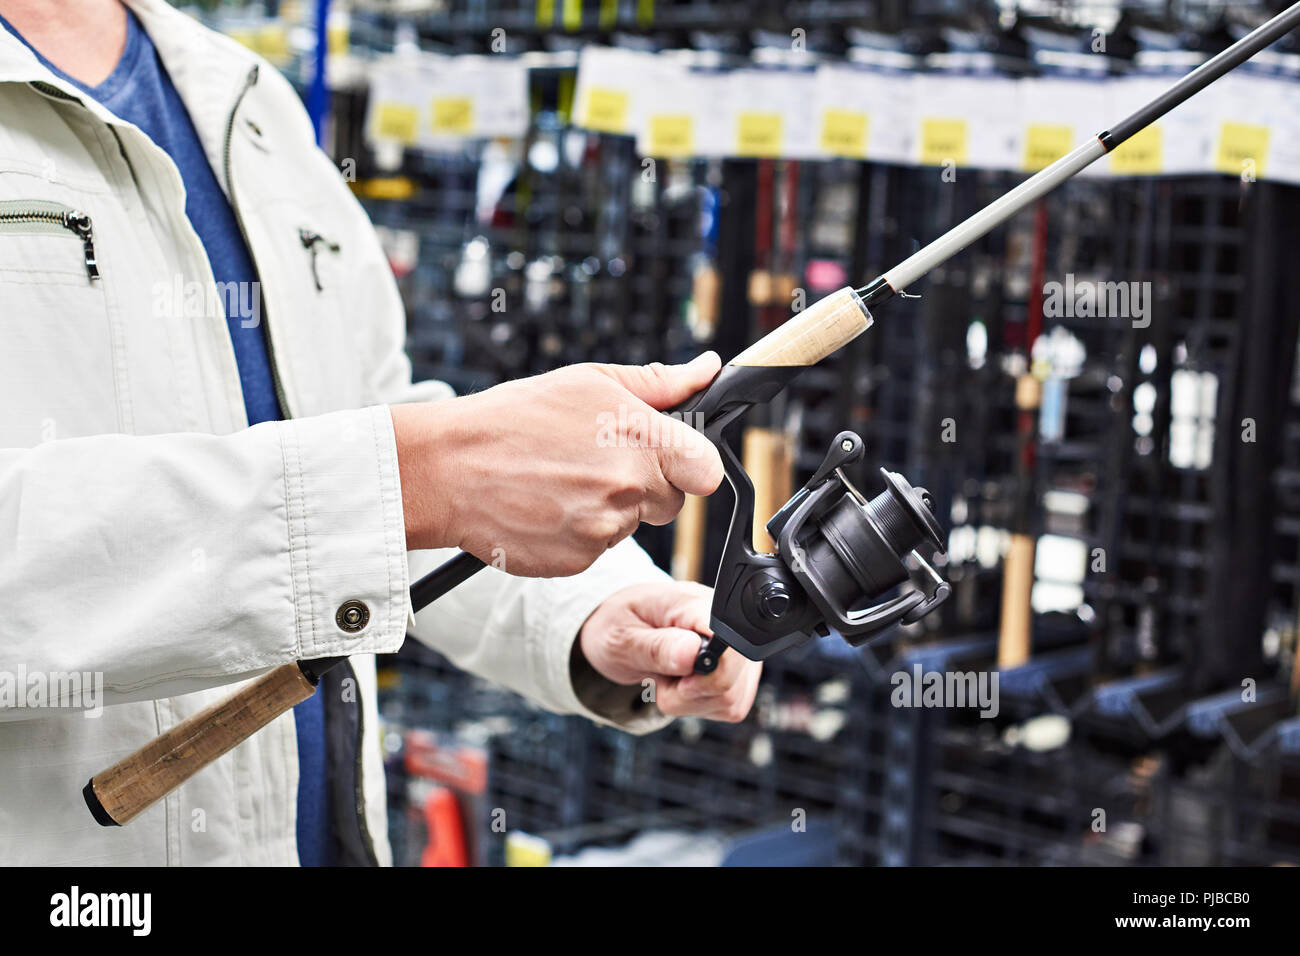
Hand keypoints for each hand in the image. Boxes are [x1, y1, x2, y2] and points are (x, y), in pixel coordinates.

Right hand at [391, 354, 723, 576]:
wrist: (449, 468)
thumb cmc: (514, 419)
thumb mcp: (589, 382)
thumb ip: (658, 382)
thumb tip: (707, 369)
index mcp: (640, 437)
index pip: (706, 470)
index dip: (692, 464)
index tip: (672, 459)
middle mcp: (628, 486)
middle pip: (671, 500)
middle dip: (645, 485)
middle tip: (596, 463)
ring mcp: (605, 528)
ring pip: (632, 525)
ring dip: (609, 509)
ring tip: (562, 481)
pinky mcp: (580, 560)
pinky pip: (599, 549)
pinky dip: (580, 532)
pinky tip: (548, 507)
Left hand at [578, 581, 761, 722]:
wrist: (625, 629)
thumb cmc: (621, 626)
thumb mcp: (622, 637)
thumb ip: (657, 646)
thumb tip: (692, 653)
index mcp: (698, 605)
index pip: (731, 641)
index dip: (707, 667)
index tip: (677, 670)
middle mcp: (729, 626)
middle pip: (729, 681)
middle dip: (687, 691)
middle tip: (661, 672)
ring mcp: (738, 654)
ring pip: (729, 700)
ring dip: (689, 700)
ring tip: (668, 674)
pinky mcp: (739, 678)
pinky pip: (728, 708)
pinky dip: (698, 705)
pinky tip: (682, 683)